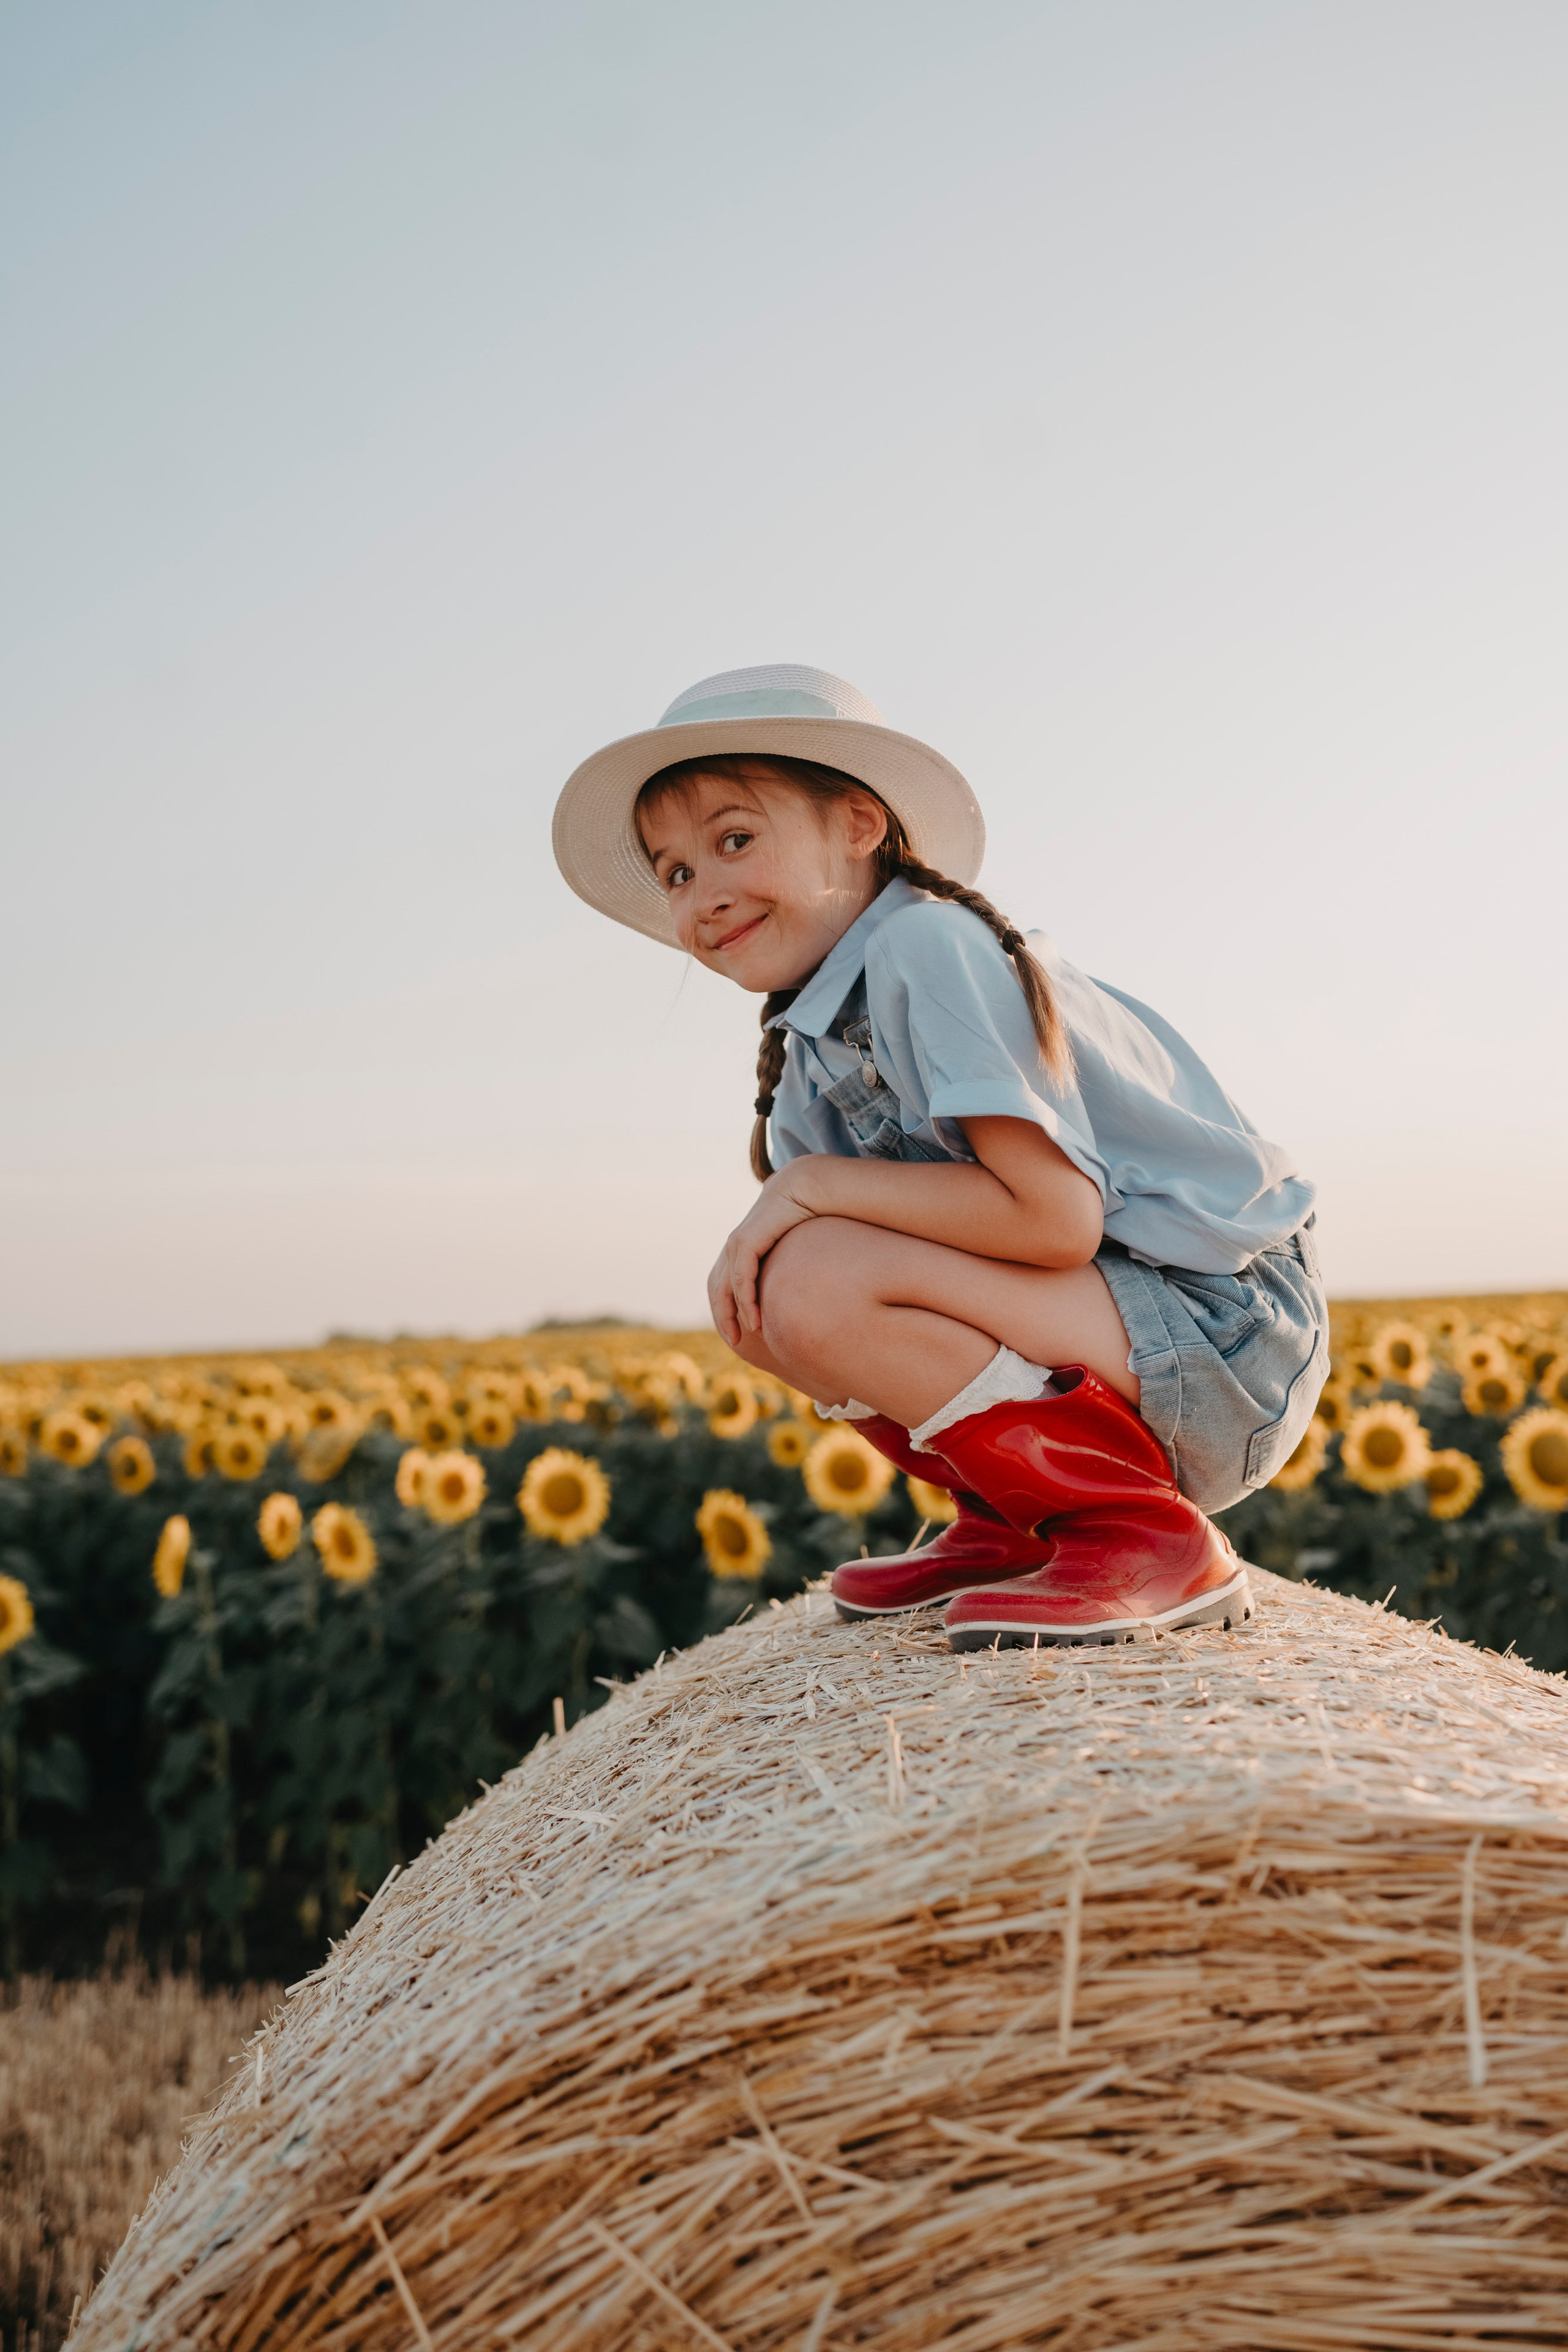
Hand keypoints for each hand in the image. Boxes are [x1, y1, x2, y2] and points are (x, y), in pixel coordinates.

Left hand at [707, 1173, 815, 1344]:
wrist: (809, 1186)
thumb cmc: (809, 1216)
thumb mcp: (794, 1249)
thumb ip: (787, 1266)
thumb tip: (799, 1289)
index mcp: (743, 1246)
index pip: (724, 1284)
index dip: (727, 1310)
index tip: (739, 1335)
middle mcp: (735, 1245)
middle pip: (716, 1288)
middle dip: (722, 1317)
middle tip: (734, 1343)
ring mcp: (737, 1242)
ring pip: (724, 1287)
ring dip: (732, 1315)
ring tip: (744, 1336)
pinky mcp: (746, 1240)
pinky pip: (741, 1279)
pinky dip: (744, 1302)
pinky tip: (754, 1320)